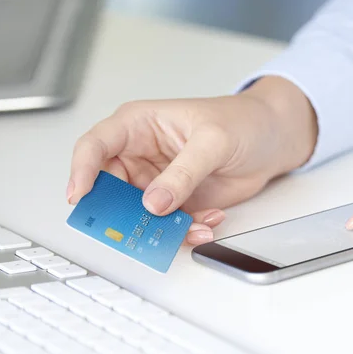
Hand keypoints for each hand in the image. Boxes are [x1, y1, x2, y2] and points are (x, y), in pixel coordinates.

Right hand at [67, 77, 316, 244]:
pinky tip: (208, 221)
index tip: (80, 196)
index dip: (82, 170)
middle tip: (139, 228)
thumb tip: (154, 202)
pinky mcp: (176, 202)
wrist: (272, 140)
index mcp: (140, 125)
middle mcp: (142, 155)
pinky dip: (185, 231)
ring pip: (138, 215)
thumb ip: (183, 172)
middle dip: (121, 213)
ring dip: (160, 228)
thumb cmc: (242, 122)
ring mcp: (158, 182)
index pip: (96, 145)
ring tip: (191, 227)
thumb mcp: (213, 141)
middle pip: (110, 189)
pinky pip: (167, 226)